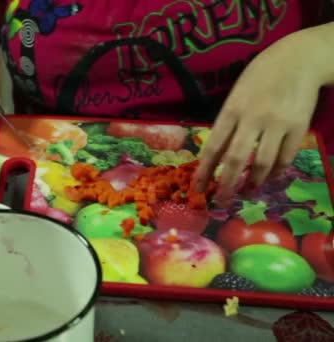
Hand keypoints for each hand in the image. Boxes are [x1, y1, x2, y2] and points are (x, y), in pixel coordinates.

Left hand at [194, 32, 322, 205]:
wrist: (299, 59)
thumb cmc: (260, 75)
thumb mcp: (236, 93)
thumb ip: (228, 121)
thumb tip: (218, 154)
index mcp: (232, 109)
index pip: (214, 146)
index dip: (205, 171)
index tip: (198, 188)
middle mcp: (253, 118)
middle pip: (236, 160)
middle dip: (226, 185)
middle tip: (220, 202)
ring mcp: (278, 124)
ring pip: (262, 163)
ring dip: (252, 183)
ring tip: (245, 193)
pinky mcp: (299, 128)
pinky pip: (285, 158)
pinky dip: (275, 172)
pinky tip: (268, 179)